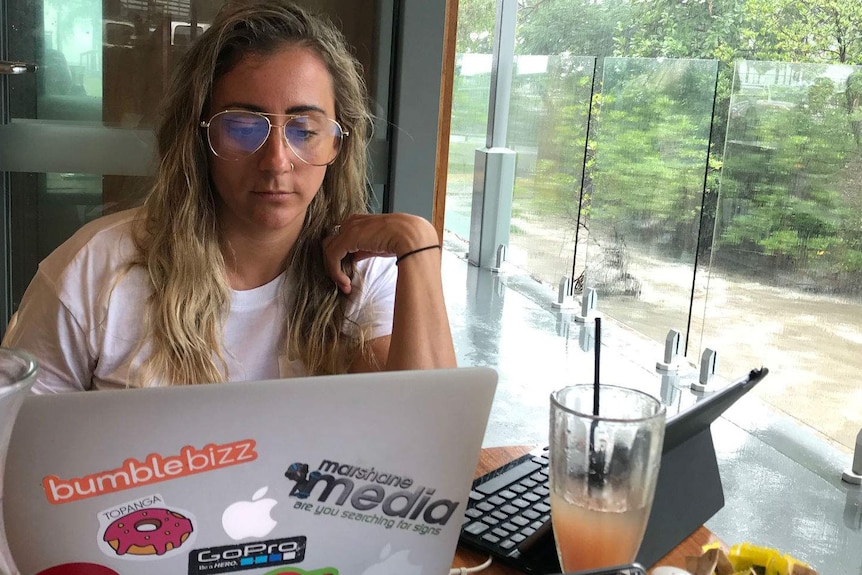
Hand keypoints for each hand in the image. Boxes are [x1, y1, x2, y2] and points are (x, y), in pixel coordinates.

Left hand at [322, 213, 438, 293]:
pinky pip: (332, 256)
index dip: (341, 258)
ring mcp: (349, 229)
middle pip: (331, 244)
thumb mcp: (379, 245)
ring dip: (334, 271)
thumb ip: (364, 249)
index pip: (341, 239)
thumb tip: (355, 257)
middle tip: (343, 282)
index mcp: (360, 221)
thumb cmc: (403, 240)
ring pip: (328, 251)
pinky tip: (346, 283)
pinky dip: (336, 272)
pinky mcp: (347, 238)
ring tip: (345, 285)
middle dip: (334, 265)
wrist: (411, 236)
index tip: (348, 275)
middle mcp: (352, 222)